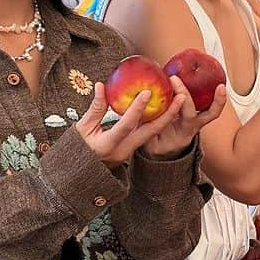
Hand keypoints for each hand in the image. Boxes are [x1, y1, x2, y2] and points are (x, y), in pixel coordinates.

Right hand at [76, 78, 226, 166]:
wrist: (84, 173)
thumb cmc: (79, 150)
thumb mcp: (82, 130)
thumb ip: (94, 109)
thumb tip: (100, 86)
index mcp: (110, 145)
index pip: (127, 125)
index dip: (137, 108)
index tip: (147, 92)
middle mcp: (125, 149)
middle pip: (151, 131)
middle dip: (168, 113)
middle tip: (180, 95)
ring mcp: (131, 150)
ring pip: (154, 132)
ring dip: (168, 115)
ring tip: (180, 96)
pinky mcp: (134, 148)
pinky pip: (150, 132)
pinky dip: (159, 119)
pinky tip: (167, 104)